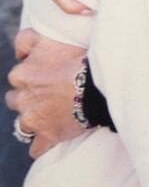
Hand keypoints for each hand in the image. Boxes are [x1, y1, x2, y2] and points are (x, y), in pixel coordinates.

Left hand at [5, 28, 86, 157]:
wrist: (94, 83)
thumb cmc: (75, 57)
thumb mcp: (47, 38)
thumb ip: (26, 40)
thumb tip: (19, 52)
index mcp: (20, 75)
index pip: (17, 77)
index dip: (32, 75)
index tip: (47, 74)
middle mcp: (21, 99)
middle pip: (16, 101)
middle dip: (29, 98)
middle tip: (50, 93)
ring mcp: (32, 120)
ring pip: (23, 126)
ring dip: (33, 121)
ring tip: (51, 115)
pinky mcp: (47, 137)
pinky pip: (36, 148)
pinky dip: (42, 143)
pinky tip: (52, 137)